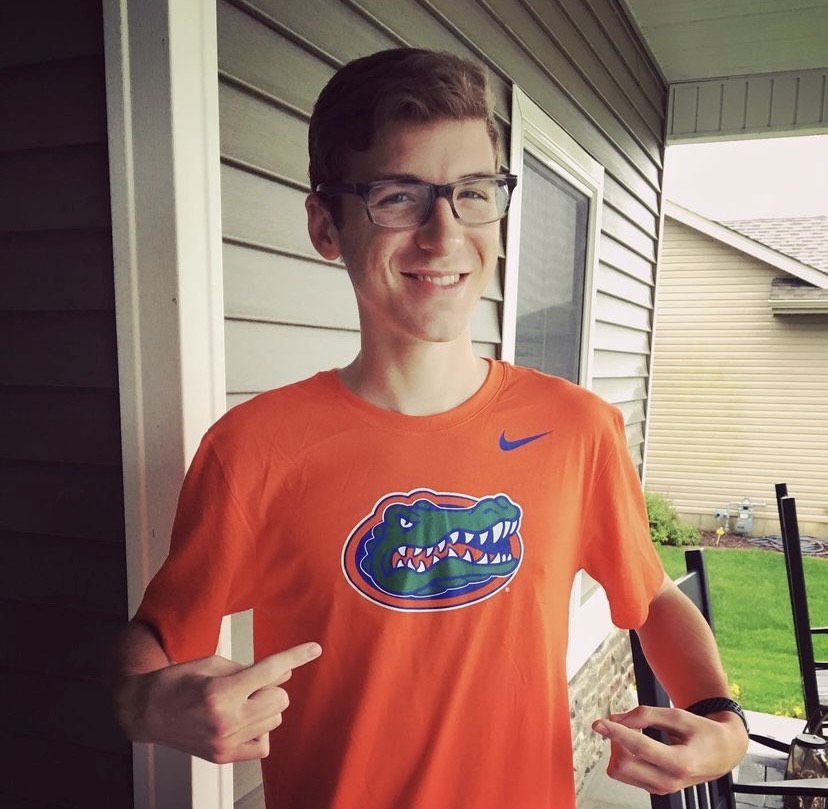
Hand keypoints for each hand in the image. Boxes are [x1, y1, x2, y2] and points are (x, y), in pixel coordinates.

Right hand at [119, 642, 321, 763]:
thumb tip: (285, 671)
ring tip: (241, 701)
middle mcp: (225, 721)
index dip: (296, 656)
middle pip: (279, 698)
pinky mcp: (224, 756)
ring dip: (266, 707)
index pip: (270, 670)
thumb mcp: (215, 663)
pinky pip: (264, 744)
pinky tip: (244, 720)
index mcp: (221, 692)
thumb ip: (253, 668)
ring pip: (275, 720)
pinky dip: (261, 730)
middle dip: (270, 687)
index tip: (314, 649)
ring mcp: (225, 742)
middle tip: (249, 683)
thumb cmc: (177, 682)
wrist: (147, 710)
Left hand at [592, 705, 747, 794]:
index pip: (639, 748)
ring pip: (619, 772)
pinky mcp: (655, 789)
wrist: (723, 753)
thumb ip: (646, 714)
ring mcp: (662, 788)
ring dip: (618, 749)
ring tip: (634, 734)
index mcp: (681, 763)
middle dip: (616, 740)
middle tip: (627, 724)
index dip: (616, 732)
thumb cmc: (704, 733)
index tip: (599, 723)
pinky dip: (624, 756)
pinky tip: (636, 744)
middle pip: (623, 764)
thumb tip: (615, 718)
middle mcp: (670, 781)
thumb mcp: (679, 715)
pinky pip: (626, 774)